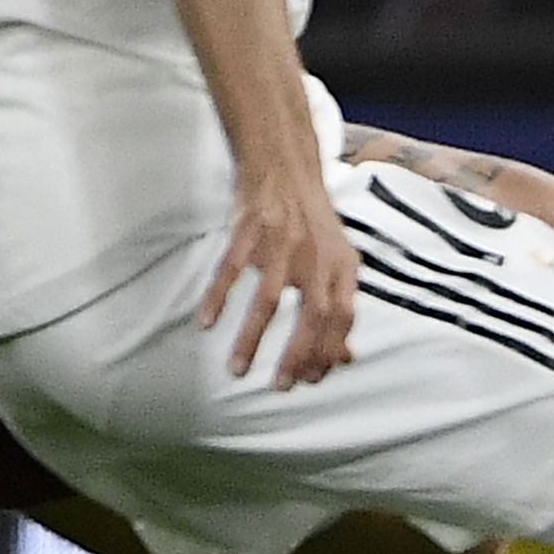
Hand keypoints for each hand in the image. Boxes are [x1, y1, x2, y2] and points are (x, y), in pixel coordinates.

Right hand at [200, 162, 356, 383]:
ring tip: (238, 371)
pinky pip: (231, 269)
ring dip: (253, 338)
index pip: (345, 316)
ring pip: (270, 299)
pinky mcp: (250, 229)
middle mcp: (318, 255)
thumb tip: (347, 359)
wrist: (286, 167)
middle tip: (280, 387)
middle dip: (298, 354)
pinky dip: (218, 298)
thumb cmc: (313, 224)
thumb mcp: (338, 263)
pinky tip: (205, 325)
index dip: (330, 349)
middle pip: (314, 314)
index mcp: (343, 265)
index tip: (311, 379)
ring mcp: (283, 242)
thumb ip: (341, 309)